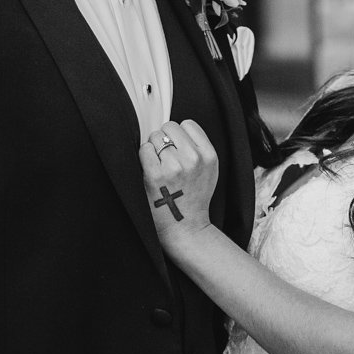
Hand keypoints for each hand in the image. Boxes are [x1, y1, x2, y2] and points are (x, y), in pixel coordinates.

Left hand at [139, 120, 218, 247]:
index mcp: (209, 156)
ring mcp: (174, 166)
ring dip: (153, 149)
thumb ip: (199, 147)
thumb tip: (176, 126)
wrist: (186, 228)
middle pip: (169, 127)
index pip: (187, 124)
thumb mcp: (209, 170)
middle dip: (165, 139)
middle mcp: (193, 159)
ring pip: (155, 137)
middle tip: (166, 159)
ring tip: (160, 167)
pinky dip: (144, 157)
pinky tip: (150, 170)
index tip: (178, 149)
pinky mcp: (155, 175)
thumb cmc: (194, 197)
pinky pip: (144, 149)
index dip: (179, 135)